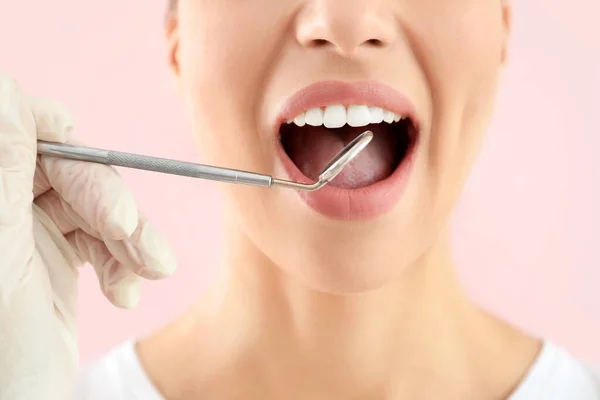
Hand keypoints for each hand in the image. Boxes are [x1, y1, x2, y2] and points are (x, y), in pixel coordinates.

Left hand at [0, 74, 176, 398]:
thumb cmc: (0, 354)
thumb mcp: (4, 253)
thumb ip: (4, 164)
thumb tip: (5, 88)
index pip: (12, 124)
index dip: (53, 133)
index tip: (88, 159)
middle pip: (65, 167)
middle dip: (110, 202)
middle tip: (132, 232)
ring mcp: (23, 228)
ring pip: (92, 203)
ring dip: (129, 237)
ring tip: (151, 270)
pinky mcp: (53, 252)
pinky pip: (100, 236)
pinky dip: (123, 260)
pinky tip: (127, 289)